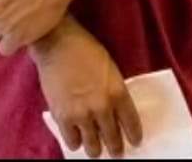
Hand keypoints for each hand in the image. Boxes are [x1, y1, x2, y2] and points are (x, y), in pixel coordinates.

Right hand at [32, 17, 142, 158]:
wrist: (57, 41)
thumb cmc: (85, 49)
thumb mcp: (109, 68)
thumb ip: (114, 92)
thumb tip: (115, 112)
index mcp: (117, 92)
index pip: (132, 125)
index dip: (134, 136)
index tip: (134, 141)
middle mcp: (102, 107)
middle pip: (113, 141)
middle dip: (116, 148)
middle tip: (116, 150)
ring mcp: (82, 114)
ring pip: (93, 148)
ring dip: (95, 148)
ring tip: (95, 146)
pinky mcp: (63, 117)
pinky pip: (73, 143)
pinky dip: (76, 141)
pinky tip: (77, 135)